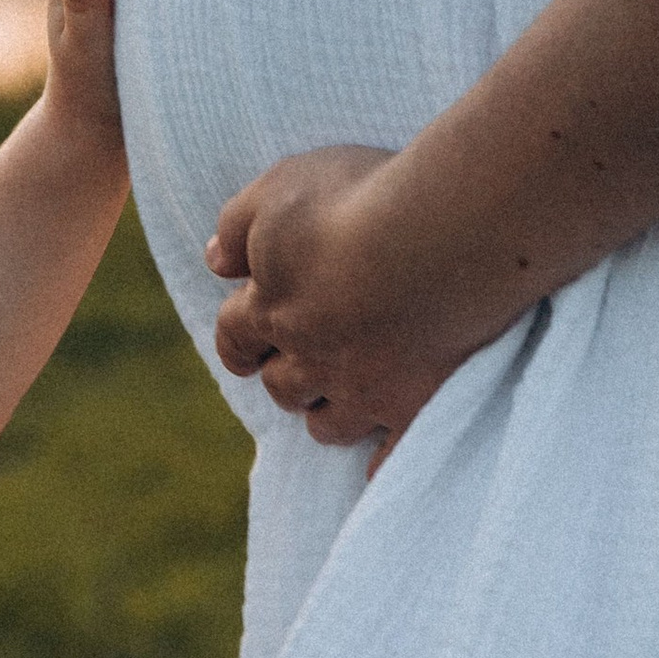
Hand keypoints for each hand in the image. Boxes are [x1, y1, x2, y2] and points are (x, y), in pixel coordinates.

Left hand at [209, 144, 520, 451]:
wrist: (443, 236)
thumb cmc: (359, 202)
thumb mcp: (281, 189)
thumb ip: (238, 224)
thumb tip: (215, 260)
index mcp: (273, 309)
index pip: (235, 335)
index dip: (238, 338)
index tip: (245, 341)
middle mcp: (311, 360)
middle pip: (281, 386)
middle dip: (284, 376)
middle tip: (302, 362)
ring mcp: (365, 390)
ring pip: (326, 424)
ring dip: (326, 413)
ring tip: (344, 398)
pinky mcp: (417, 406)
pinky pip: (392, 454)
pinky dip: (381, 463)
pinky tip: (378, 468)